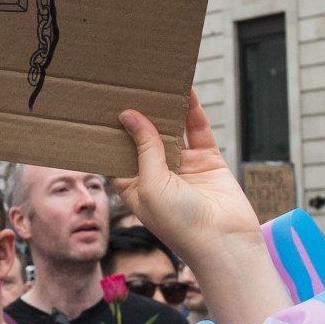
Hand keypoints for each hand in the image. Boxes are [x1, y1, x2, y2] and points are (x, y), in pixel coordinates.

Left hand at [111, 91, 261, 282]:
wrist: (225, 244)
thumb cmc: (180, 225)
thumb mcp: (151, 184)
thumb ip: (144, 147)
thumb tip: (129, 115)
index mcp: (134, 185)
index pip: (117, 153)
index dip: (110, 132)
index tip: (99, 106)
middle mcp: (157, 174)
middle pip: (144, 137)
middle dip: (137, 114)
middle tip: (126, 83)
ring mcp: (183, 166)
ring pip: (172, 129)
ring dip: (165, 107)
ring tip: (154, 79)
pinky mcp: (208, 160)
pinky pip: (198, 129)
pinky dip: (192, 109)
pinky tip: (185, 88)